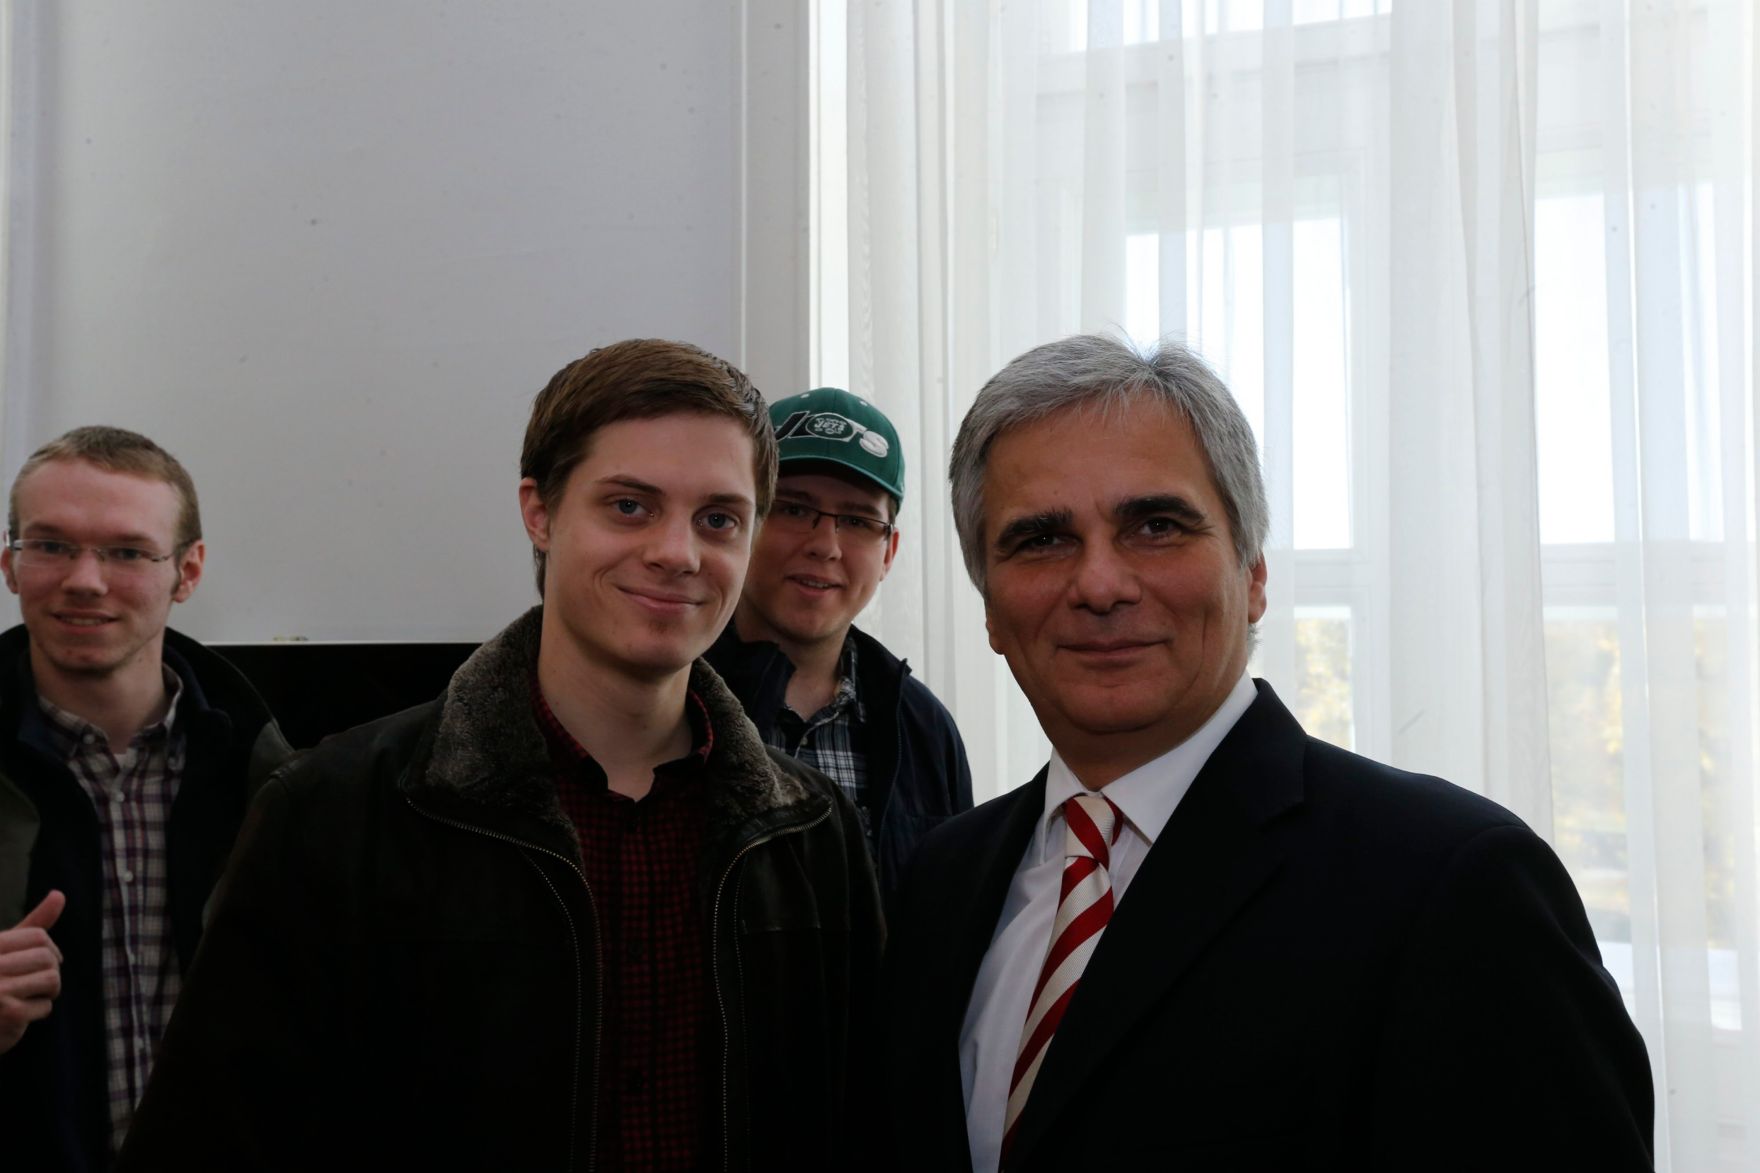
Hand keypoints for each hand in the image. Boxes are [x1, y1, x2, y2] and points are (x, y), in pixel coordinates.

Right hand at [0, 891, 64, 1053]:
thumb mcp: (6, 950)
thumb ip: (32, 925)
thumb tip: (59, 894)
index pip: (39, 937)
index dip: (50, 950)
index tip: (44, 961)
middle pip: (47, 958)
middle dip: (49, 971)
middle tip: (36, 984)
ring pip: (52, 979)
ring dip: (47, 991)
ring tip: (29, 996)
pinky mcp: (9, 1013)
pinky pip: (46, 1006)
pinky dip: (38, 1011)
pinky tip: (20, 1015)